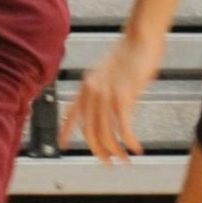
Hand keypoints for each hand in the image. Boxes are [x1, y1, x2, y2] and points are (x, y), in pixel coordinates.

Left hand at [58, 33, 160, 163]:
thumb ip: (104, 88)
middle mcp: (91, 92)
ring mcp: (106, 95)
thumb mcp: (109, 72)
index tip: (63, 145)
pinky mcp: (122, 97)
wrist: (139, 37)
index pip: (71, 113)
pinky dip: (130, 142)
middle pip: (90, 132)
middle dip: (99, 152)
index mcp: (86, 86)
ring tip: (126, 161)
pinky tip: (137, 149)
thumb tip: (110, 107)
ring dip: (116, 152)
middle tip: (110, 165)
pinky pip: (123, 128)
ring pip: (106, 135)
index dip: (66, 131)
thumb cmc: (130, 53)